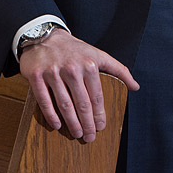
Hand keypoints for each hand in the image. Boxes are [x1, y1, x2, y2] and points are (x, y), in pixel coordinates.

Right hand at [18, 28, 138, 142]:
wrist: (44, 35)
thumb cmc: (74, 49)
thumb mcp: (98, 54)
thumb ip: (118, 69)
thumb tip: (135, 86)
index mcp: (89, 64)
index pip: (96, 96)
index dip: (99, 114)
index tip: (101, 127)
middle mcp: (72, 69)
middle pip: (82, 103)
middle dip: (87, 123)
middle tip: (90, 137)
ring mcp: (53, 72)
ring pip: (64, 104)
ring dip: (72, 122)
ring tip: (77, 133)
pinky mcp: (37, 76)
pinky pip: (44, 100)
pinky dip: (51, 115)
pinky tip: (57, 125)